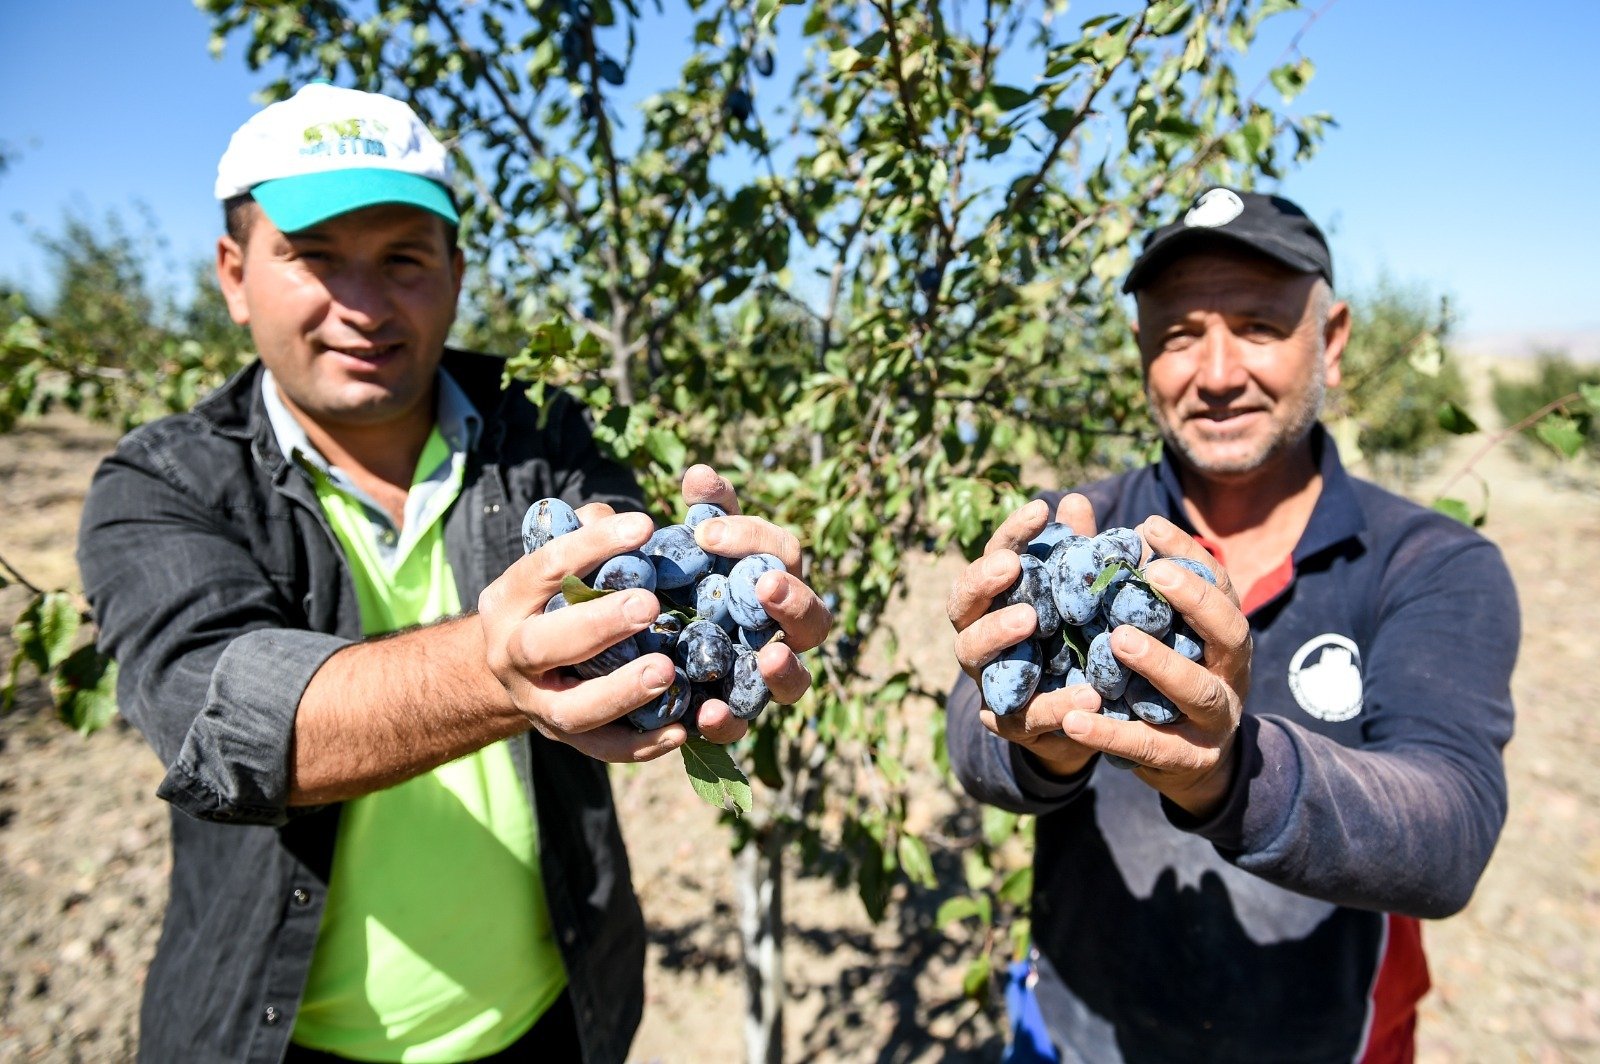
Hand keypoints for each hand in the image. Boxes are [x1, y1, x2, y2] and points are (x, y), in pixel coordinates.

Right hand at [479, 507, 687, 761]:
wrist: (512, 668)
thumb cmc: (551, 598)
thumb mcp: (557, 562)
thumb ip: (589, 536)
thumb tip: (626, 524)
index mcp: (507, 601)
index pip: (542, 567)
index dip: (591, 545)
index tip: (644, 526)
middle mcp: (512, 655)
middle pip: (542, 646)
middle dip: (597, 625)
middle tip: (648, 605)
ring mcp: (535, 703)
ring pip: (571, 710)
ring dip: (620, 692)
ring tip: (667, 671)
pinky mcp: (565, 738)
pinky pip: (602, 749)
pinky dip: (640, 745)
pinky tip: (680, 729)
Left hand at [679, 464, 832, 736]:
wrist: (626, 644)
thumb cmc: (668, 581)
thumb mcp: (675, 544)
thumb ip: (694, 514)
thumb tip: (699, 473)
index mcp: (770, 580)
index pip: (783, 552)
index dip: (753, 538)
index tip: (705, 531)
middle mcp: (778, 631)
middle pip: (813, 618)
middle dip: (795, 601)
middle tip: (766, 584)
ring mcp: (759, 678)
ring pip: (796, 679)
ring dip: (787, 669)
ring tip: (771, 656)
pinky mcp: (731, 715)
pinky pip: (741, 725)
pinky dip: (729, 720)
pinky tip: (708, 711)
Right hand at [948, 494, 1104, 777]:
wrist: (1083, 720)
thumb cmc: (1076, 643)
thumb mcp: (1083, 599)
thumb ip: (1078, 558)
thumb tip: (1076, 502)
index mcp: (997, 601)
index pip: (995, 558)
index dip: (1012, 534)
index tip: (1040, 509)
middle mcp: (980, 636)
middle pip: (962, 604)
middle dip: (981, 581)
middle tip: (1009, 565)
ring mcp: (990, 680)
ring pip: (973, 653)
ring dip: (997, 633)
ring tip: (1031, 619)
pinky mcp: (1013, 723)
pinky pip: (1026, 714)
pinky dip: (1056, 704)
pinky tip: (1088, 695)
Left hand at [1059, 514, 1250, 816]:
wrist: (1185, 764)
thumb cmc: (1156, 677)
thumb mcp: (1147, 628)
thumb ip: (1113, 575)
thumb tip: (1073, 505)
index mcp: (1222, 632)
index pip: (1219, 583)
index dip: (1188, 554)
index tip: (1147, 527)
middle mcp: (1230, 671)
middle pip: (1230, 631)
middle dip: (1195, 600)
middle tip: (1151, 573)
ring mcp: (1216, 718)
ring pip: (1198, 689)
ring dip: (1160, 663)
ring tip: (1118, 640)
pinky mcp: (1189, 760)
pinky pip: (1150, 745)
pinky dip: (1111, 732)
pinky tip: (1073, 717)